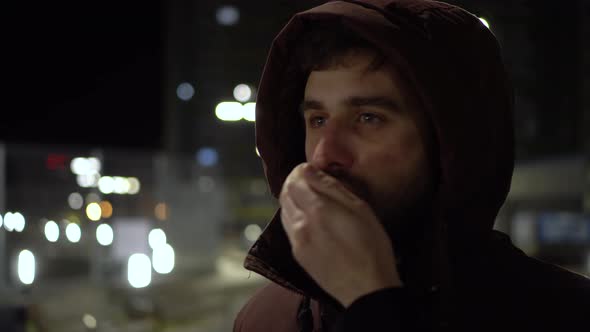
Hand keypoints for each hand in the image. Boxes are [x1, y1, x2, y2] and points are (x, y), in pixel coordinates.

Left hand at [279, 163, 402, 306]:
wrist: (366, 290)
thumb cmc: (372, 247)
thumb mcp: (360, 209)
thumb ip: (332, 187)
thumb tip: (311, 170)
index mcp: (317, 209)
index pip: (295, 178)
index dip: (303, 170)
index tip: (314, 170)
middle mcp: (301, 223)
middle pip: (285, 192)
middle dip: (295, 182)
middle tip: (312, 181)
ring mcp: (296, 240)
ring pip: (284, 209)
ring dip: (293, 199)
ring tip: (312, 200)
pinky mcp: (297, 254)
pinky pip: (288, 227)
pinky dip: (295, 216)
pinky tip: (311, 219)